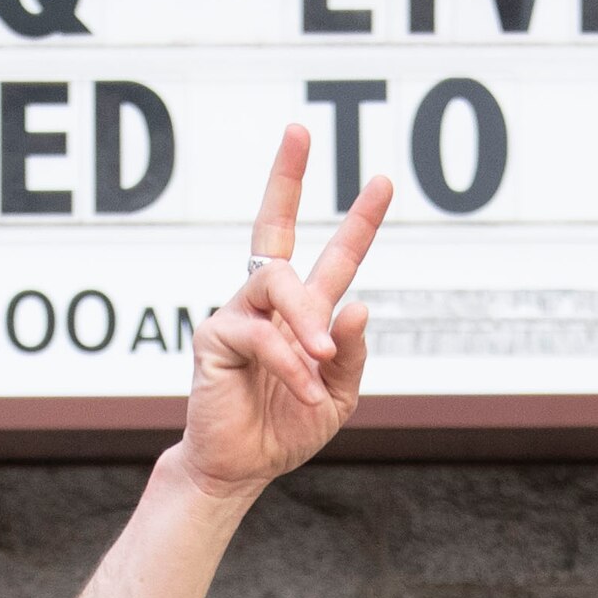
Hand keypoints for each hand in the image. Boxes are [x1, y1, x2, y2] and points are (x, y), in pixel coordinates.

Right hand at [177, 127, 389, 501]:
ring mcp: (239, 313)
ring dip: (308, 318)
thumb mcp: (340, 395)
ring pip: (278, 281)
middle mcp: (268, 303)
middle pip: (272, 224)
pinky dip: (290, 363)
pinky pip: (260, 334)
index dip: (358, 220)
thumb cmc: (286, 428)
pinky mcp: (215, 337)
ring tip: (323, 359)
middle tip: (299, 131)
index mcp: (304, 313)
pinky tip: (307, 389)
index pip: (334, 256)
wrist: (243, 467)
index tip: (382, 181)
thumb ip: (352, 354)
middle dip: (285, 175)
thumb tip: (360, 303)